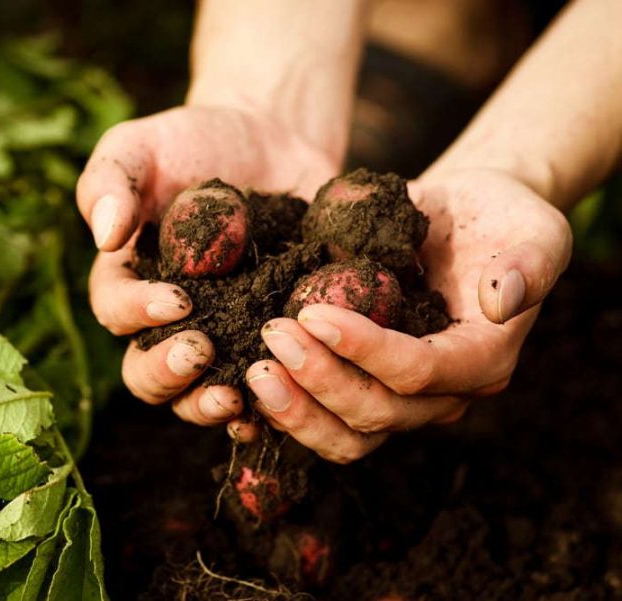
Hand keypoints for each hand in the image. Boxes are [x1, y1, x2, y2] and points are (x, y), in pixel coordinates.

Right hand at [78, 105, 337, 426]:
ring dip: (208, 404)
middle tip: (202, 350)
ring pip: (194, 396)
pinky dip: (263, 408)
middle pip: (146, 373)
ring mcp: (217, 338)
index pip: (115, 311)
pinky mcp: (263, 344)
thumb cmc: (192, 142)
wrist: (269, 143)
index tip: (177, 299)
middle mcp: (165, 323)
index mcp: (126, 280)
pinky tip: (280, 406)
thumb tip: (104, 235)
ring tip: (236, 397)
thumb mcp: (142, 146)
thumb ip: (112, 181)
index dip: (138, 314)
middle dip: (168, 372)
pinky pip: (257, 391)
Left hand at [244, 168, 571, 461]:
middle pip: (377, 413)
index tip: (314, 312)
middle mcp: (443, 393)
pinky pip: (325, 420)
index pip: (420, 372)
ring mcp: (401, 398)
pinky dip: (287, 411)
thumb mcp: (534, 227)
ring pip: (348, 435)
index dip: (366, 351)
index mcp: (482, 359)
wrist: (462, 219)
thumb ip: (528, 263)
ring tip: (253, 369)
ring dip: (297, 410)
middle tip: (272, 333)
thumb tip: (502, 297)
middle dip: (320, 379)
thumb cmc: (498, 216)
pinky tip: (248, 384)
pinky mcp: (366, 388)